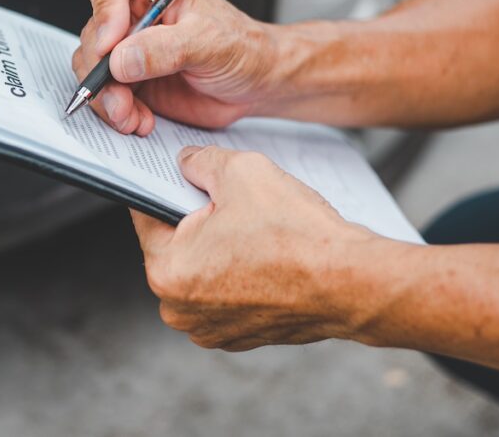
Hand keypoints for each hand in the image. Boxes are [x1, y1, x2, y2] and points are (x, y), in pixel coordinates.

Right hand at [71, 0, 275, 134]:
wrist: (257, 83)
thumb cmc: (244, 48)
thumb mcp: (210, 42)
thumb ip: (165, 48)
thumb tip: (121, 59)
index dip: (102, 7)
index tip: (112, 43)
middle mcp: (135, 13)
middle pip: (93, 31)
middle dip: (101, 69)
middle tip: (119, 93)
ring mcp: (130, 48)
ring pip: (93, 68)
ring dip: (107, 98)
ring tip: (131, 115)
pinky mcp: (131, 80)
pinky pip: (106, 95)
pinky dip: (117, 113)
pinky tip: (139, 120)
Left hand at [131, 145, 384, 350]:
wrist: (353, 283)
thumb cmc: (297, 235)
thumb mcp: (239, 171)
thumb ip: (200, 162)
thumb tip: (186, 163)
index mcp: (167, 271)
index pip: (145, 213)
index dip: (164, 186)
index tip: (177, 174)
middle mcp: (180, 308)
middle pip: (174, 244)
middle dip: (196, 219)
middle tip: (229, 200)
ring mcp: (209, 328)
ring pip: (201, 268)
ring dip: (219, 246)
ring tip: (254, 227)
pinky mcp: (238, 335)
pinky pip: (225, 291)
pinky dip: (238, 271)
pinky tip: (265, 253)